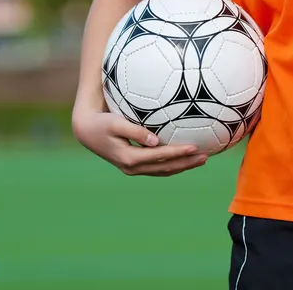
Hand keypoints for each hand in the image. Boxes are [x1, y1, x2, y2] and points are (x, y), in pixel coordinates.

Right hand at [72, 111, 207, 176]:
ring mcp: (133, 168)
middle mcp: (132, 167)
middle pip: (165, 168)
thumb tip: (155, 141)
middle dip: (186, 163)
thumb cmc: (101, 122)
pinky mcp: (134, 164)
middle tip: (205, 157)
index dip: (178, 153)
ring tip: (200, 159)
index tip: (194, 147)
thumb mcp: (116, 123)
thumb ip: (135, 131)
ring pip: (163, 170)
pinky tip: (184, 157)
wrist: (87, 131)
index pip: (160, 157)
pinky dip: (172, 163)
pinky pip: (157, 167)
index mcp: (129, 158)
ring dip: (182, 166)